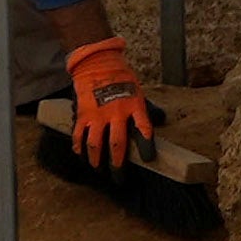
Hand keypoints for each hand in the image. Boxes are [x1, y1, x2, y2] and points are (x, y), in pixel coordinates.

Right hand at [60, 31, 156, 166]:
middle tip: (118, 177)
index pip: (144, 129)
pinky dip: (79, 147)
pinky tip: (80, 155)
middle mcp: (116, 113)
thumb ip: (148, 109)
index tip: (149, 159)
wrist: (97, 63)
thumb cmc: (121, 78)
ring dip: (96, 160)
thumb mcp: (139, 91)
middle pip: (117, 144)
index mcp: (134, 107)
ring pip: (95, 144)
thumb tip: (161, 119)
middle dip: (117, 165)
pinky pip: (79, 135)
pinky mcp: (83, 114)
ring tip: (97, 168)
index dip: (147, 146)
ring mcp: (98, 115)